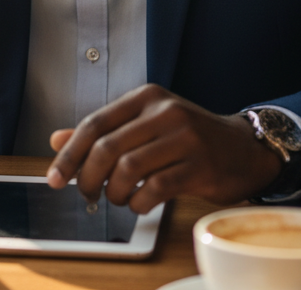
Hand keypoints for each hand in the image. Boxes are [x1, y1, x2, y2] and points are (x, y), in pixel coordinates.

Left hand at [45, 85, 282, 211]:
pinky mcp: (200, 166)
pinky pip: (155, 188)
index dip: (70, 153)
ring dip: (114, 192)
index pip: (96, 122)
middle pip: (108, 147)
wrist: (244, 148)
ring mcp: (184, 137)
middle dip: (88, 177)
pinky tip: (140, 203)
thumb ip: (104, 132)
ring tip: (118, 198)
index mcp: (146, 97)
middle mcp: (164, 111)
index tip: (56, 177)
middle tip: (86, 194)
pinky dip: (139, 202)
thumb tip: (57, 139)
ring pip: (128, 168)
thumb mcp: (145, 125)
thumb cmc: (188, 138)